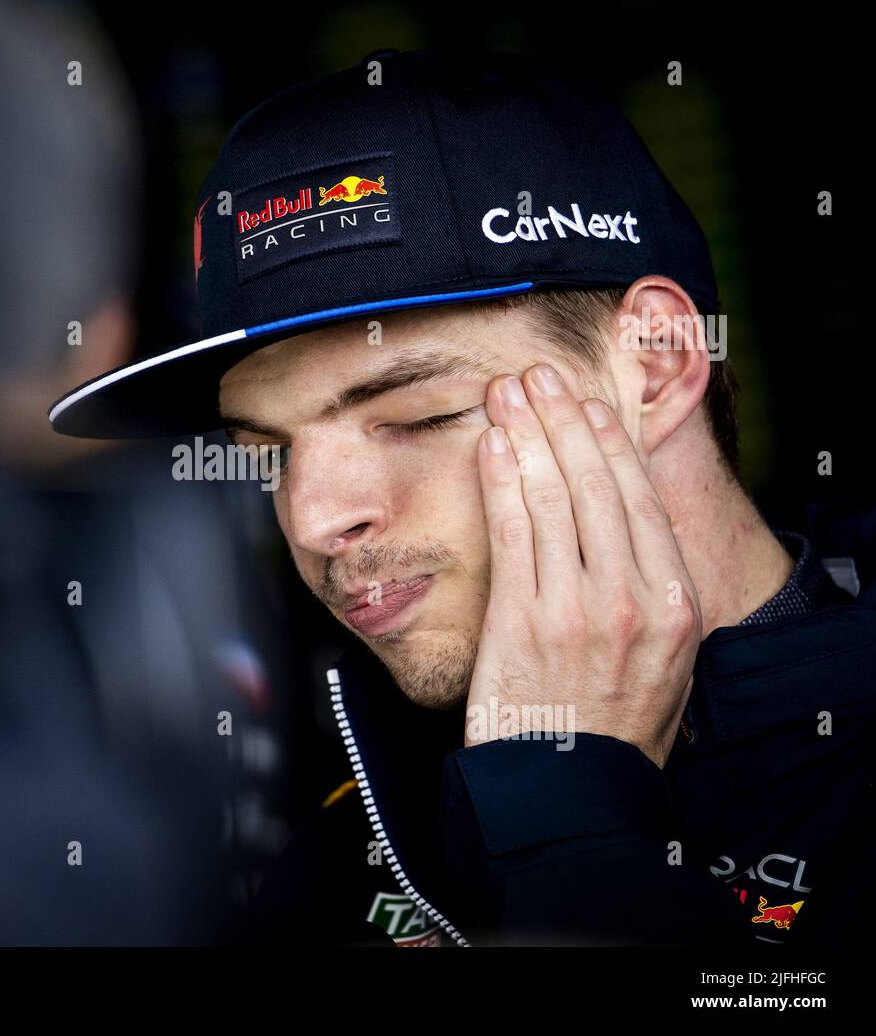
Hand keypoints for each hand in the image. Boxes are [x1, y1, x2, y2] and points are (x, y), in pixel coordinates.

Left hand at [466, 363, 700, 767]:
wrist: (573, 790)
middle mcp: (632, 597)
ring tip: (507, 394)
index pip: (638, 498)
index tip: (585, 402)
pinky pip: (512, 535)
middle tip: (538, 376)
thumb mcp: (665, 658)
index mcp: (674, 602)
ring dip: (526, 435)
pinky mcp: (523, 623)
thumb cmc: (614, 722)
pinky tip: (491, 447)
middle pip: (595, 484)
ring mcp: (576, 609)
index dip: (608, 440)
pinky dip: (501, 483)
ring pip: (552, 499)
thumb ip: (653, 591)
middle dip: (562, 419)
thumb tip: (625, 525)